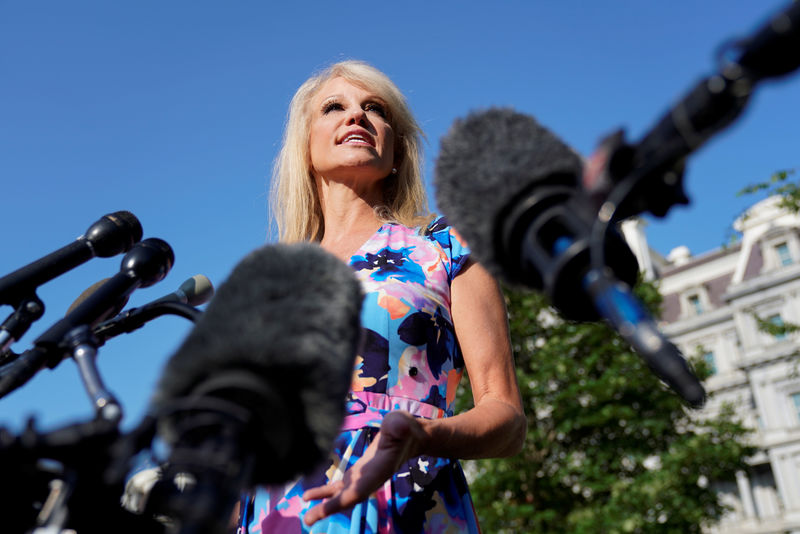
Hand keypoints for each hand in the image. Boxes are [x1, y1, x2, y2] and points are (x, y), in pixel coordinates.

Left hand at [302, 410, 426, 525]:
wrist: (410, 437)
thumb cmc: (404, 428)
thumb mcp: (401, 422)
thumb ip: (398, 426)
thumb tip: (399, 425)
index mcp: (378, 470)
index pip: (358, 489)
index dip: (342, 500)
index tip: (323, 510)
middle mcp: (369, 479)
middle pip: (348, 498)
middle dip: (328, 509)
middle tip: (307, 520)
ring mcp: (362, 478)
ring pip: (343, 495)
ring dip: (325, 505)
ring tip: (307, 516)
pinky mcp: (357, 473)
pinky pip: (340, 487)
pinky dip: (325, 492)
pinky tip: (309, 496)